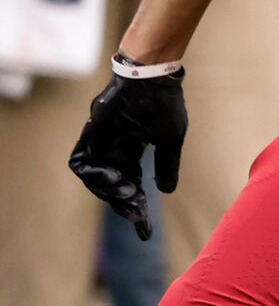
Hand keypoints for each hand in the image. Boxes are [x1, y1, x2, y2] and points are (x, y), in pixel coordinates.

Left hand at [68, 65, 187, 240]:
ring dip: (109, 193)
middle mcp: (113, 150)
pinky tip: (116, 180)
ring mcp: (100, 143)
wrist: (151, 78)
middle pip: (112, 186)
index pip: (130, 184)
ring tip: (130, 195)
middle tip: (139, 216)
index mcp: (132, 150)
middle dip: (124, 205)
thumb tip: (166, 191)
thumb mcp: (170, 140)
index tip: (145, 228)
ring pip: (94, 179)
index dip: (137, 206)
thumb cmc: (163, 104)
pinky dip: (94, 177)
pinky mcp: (90, 136)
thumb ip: (166, 165)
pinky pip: (80, 164)